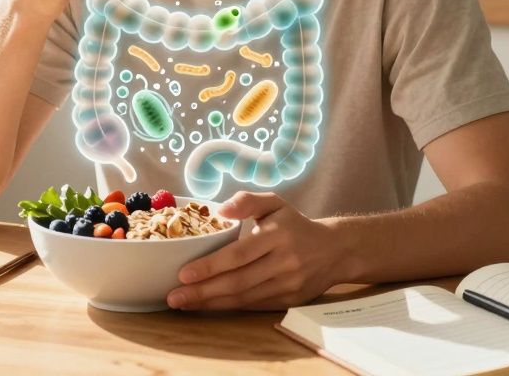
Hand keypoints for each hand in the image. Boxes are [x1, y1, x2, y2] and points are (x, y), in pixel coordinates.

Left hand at [167, 192, 342, 310]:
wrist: (335, 251)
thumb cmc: (295, 224)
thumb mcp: (275, 203)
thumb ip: (247, 200)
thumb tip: (221, 210)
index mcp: (277, 235)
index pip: (239, 254)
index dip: (210, 266)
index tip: (183, 273)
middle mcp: (284, 262)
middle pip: (238, 281)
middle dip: (203, 291)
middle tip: (174, 296)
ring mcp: (288, 285)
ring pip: (244, 298)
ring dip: (211, 303)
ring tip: (183, 303)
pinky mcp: (289, 301)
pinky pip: (254, 306)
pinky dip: (228, 308)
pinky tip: (207, 306)